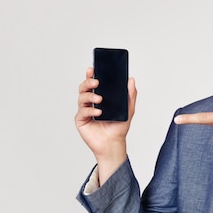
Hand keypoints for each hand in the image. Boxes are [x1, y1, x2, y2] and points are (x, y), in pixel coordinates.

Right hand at [75, 67, 136, 182]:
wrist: (114, 143)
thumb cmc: (119, 127)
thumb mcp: (128, 109)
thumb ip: (130, 95)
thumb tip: (131, 79)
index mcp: (100, 97)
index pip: (93, 83)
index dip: (91, 75)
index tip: (93, 69)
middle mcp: (90, 102)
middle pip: (84, 88)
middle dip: (88, 82)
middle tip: (96, 81)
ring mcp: (85, 111)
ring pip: (81, 97)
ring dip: (90, 95)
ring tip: (100, 98)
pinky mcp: (81, 120)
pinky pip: (82, 112)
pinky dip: (90, 110)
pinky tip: (98, 111)